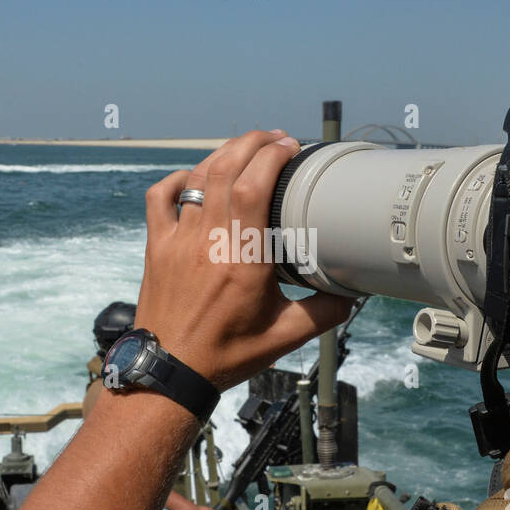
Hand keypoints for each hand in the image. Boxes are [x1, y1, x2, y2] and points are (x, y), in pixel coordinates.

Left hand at [137, 130, 353, 390]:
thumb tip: (352, 296)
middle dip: (251, 143)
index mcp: (242, 259)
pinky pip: (159, 198)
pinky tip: (194, 177)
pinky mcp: (157, 247)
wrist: (169, 371)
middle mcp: (207, 241)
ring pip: (196, 178)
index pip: (252, 186)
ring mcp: (177, 241)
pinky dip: (178, 179)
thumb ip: (322, 314)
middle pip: (224, 168)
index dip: (271, 156)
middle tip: (275, 138)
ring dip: (222, 154)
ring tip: (246, 148)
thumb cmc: (224, 355)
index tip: (290, 146)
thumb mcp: (283, 337)